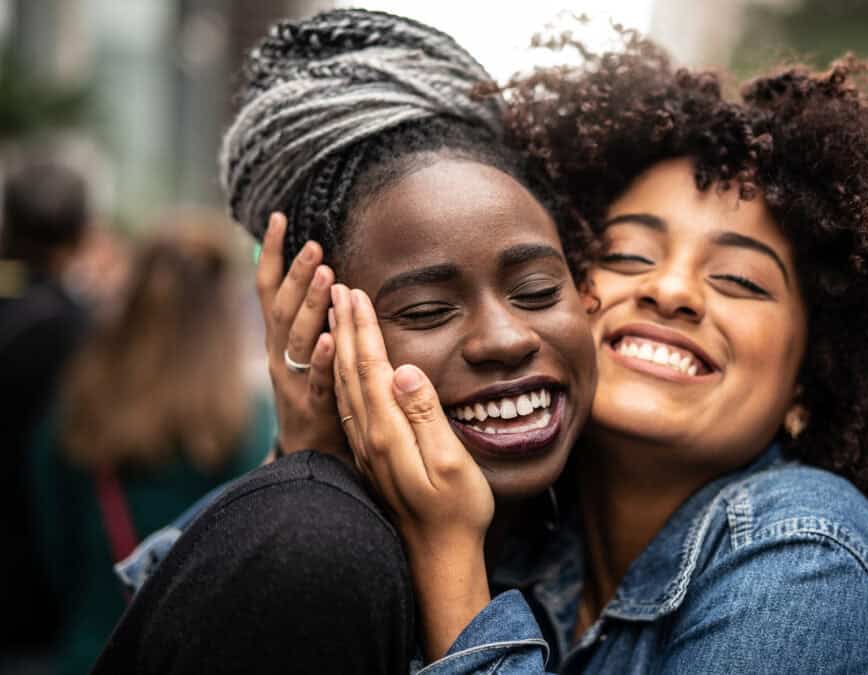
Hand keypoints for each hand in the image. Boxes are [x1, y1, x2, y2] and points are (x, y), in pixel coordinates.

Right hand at [257, 213, 343, 456]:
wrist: (308, 457)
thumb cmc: (312, 395)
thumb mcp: (301, 353)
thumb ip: (303, 316)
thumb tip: (308, 270)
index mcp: (277, 340)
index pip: (268, 289)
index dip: (271, 254)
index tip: (279, 218)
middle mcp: (279, 356)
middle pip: (283, 309)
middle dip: (296, 274)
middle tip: (314, 244)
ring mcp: (293, 381)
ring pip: (299, 338)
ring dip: (311, 305)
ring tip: (326, 275)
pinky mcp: (314, 406)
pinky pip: (318, 379)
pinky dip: (323, 357)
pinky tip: (334, 337)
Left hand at [330, 284, 492, 657]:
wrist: (438, 558)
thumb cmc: (456, 512)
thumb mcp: (451, 463)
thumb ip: (426, 415)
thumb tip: (404, 370)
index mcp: (388, 431)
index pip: (370, 366)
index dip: (362, 327)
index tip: (355, 291)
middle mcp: (369, 436)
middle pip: (350, 370)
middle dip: (344, 326)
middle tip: (337, 287)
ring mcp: (366, 448)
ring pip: (344, 386)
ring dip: (339, 346)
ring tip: (334, 315)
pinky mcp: (370, 457)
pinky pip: (348, 405)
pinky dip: (342, 375)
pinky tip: (343, 367)